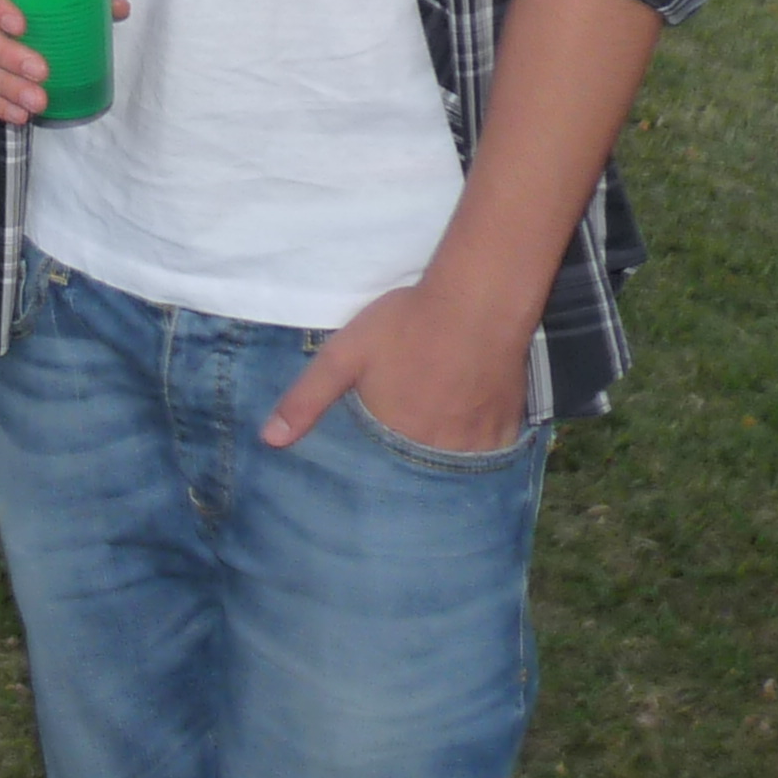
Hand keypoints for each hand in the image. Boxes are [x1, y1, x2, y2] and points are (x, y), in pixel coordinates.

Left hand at [262, 278, 531, 455]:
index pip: (382, 476)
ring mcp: (479, 445)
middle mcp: (440, 454)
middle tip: (407, 430)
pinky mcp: (508, 428)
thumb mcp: (343, 355)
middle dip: (409, 462)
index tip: (373, 453)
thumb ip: (306, 398)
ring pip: (457, 465)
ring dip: (444, 455)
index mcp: (398, 442)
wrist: (476, 302)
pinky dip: (478, 446)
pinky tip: (468, 423)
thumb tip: (269, 440)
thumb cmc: (406, 325)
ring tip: (434, 429)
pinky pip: (491, 453)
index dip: (376, 467)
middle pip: (420, 472)